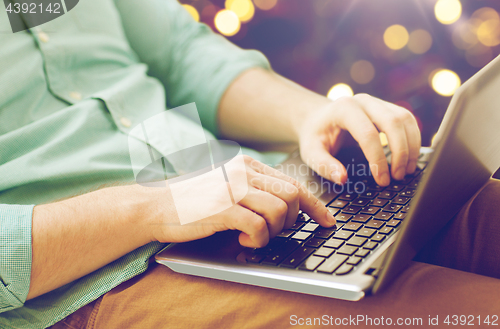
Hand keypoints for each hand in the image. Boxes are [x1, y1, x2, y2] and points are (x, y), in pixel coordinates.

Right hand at [142, 155, 335, 247]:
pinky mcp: (223, 208)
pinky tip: (243, 241)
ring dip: (275, 232)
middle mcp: (243, 173)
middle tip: (278, 232)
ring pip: (280, 210)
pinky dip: (257, 240)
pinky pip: (259, 227)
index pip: (292, 182)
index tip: (327, 220)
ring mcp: (233, 189)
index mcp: (247, 166)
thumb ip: (254, 190)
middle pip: (292, 195)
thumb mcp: (226, 186)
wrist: (154, 204)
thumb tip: (287, 207)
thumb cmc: (192, 200)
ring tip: (256, 237)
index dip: (315, 205)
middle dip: (294, 220)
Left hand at [297, 94, 420, 185]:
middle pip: (393, 122)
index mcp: (344, 109)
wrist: (317, 118)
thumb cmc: (315, 135)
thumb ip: (324, 165)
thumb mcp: (310, 151)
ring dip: (411, 146)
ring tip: (407, 170)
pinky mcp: (387, 108)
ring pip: (405, 119)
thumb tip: (342, 178)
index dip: (378, 159)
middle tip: (398, 177)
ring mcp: (377, 102)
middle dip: (400, 152)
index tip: (382, 179)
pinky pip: (407, 121)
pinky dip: (413, 140)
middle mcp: (364, 101)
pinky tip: (409, 159)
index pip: (368, 134)